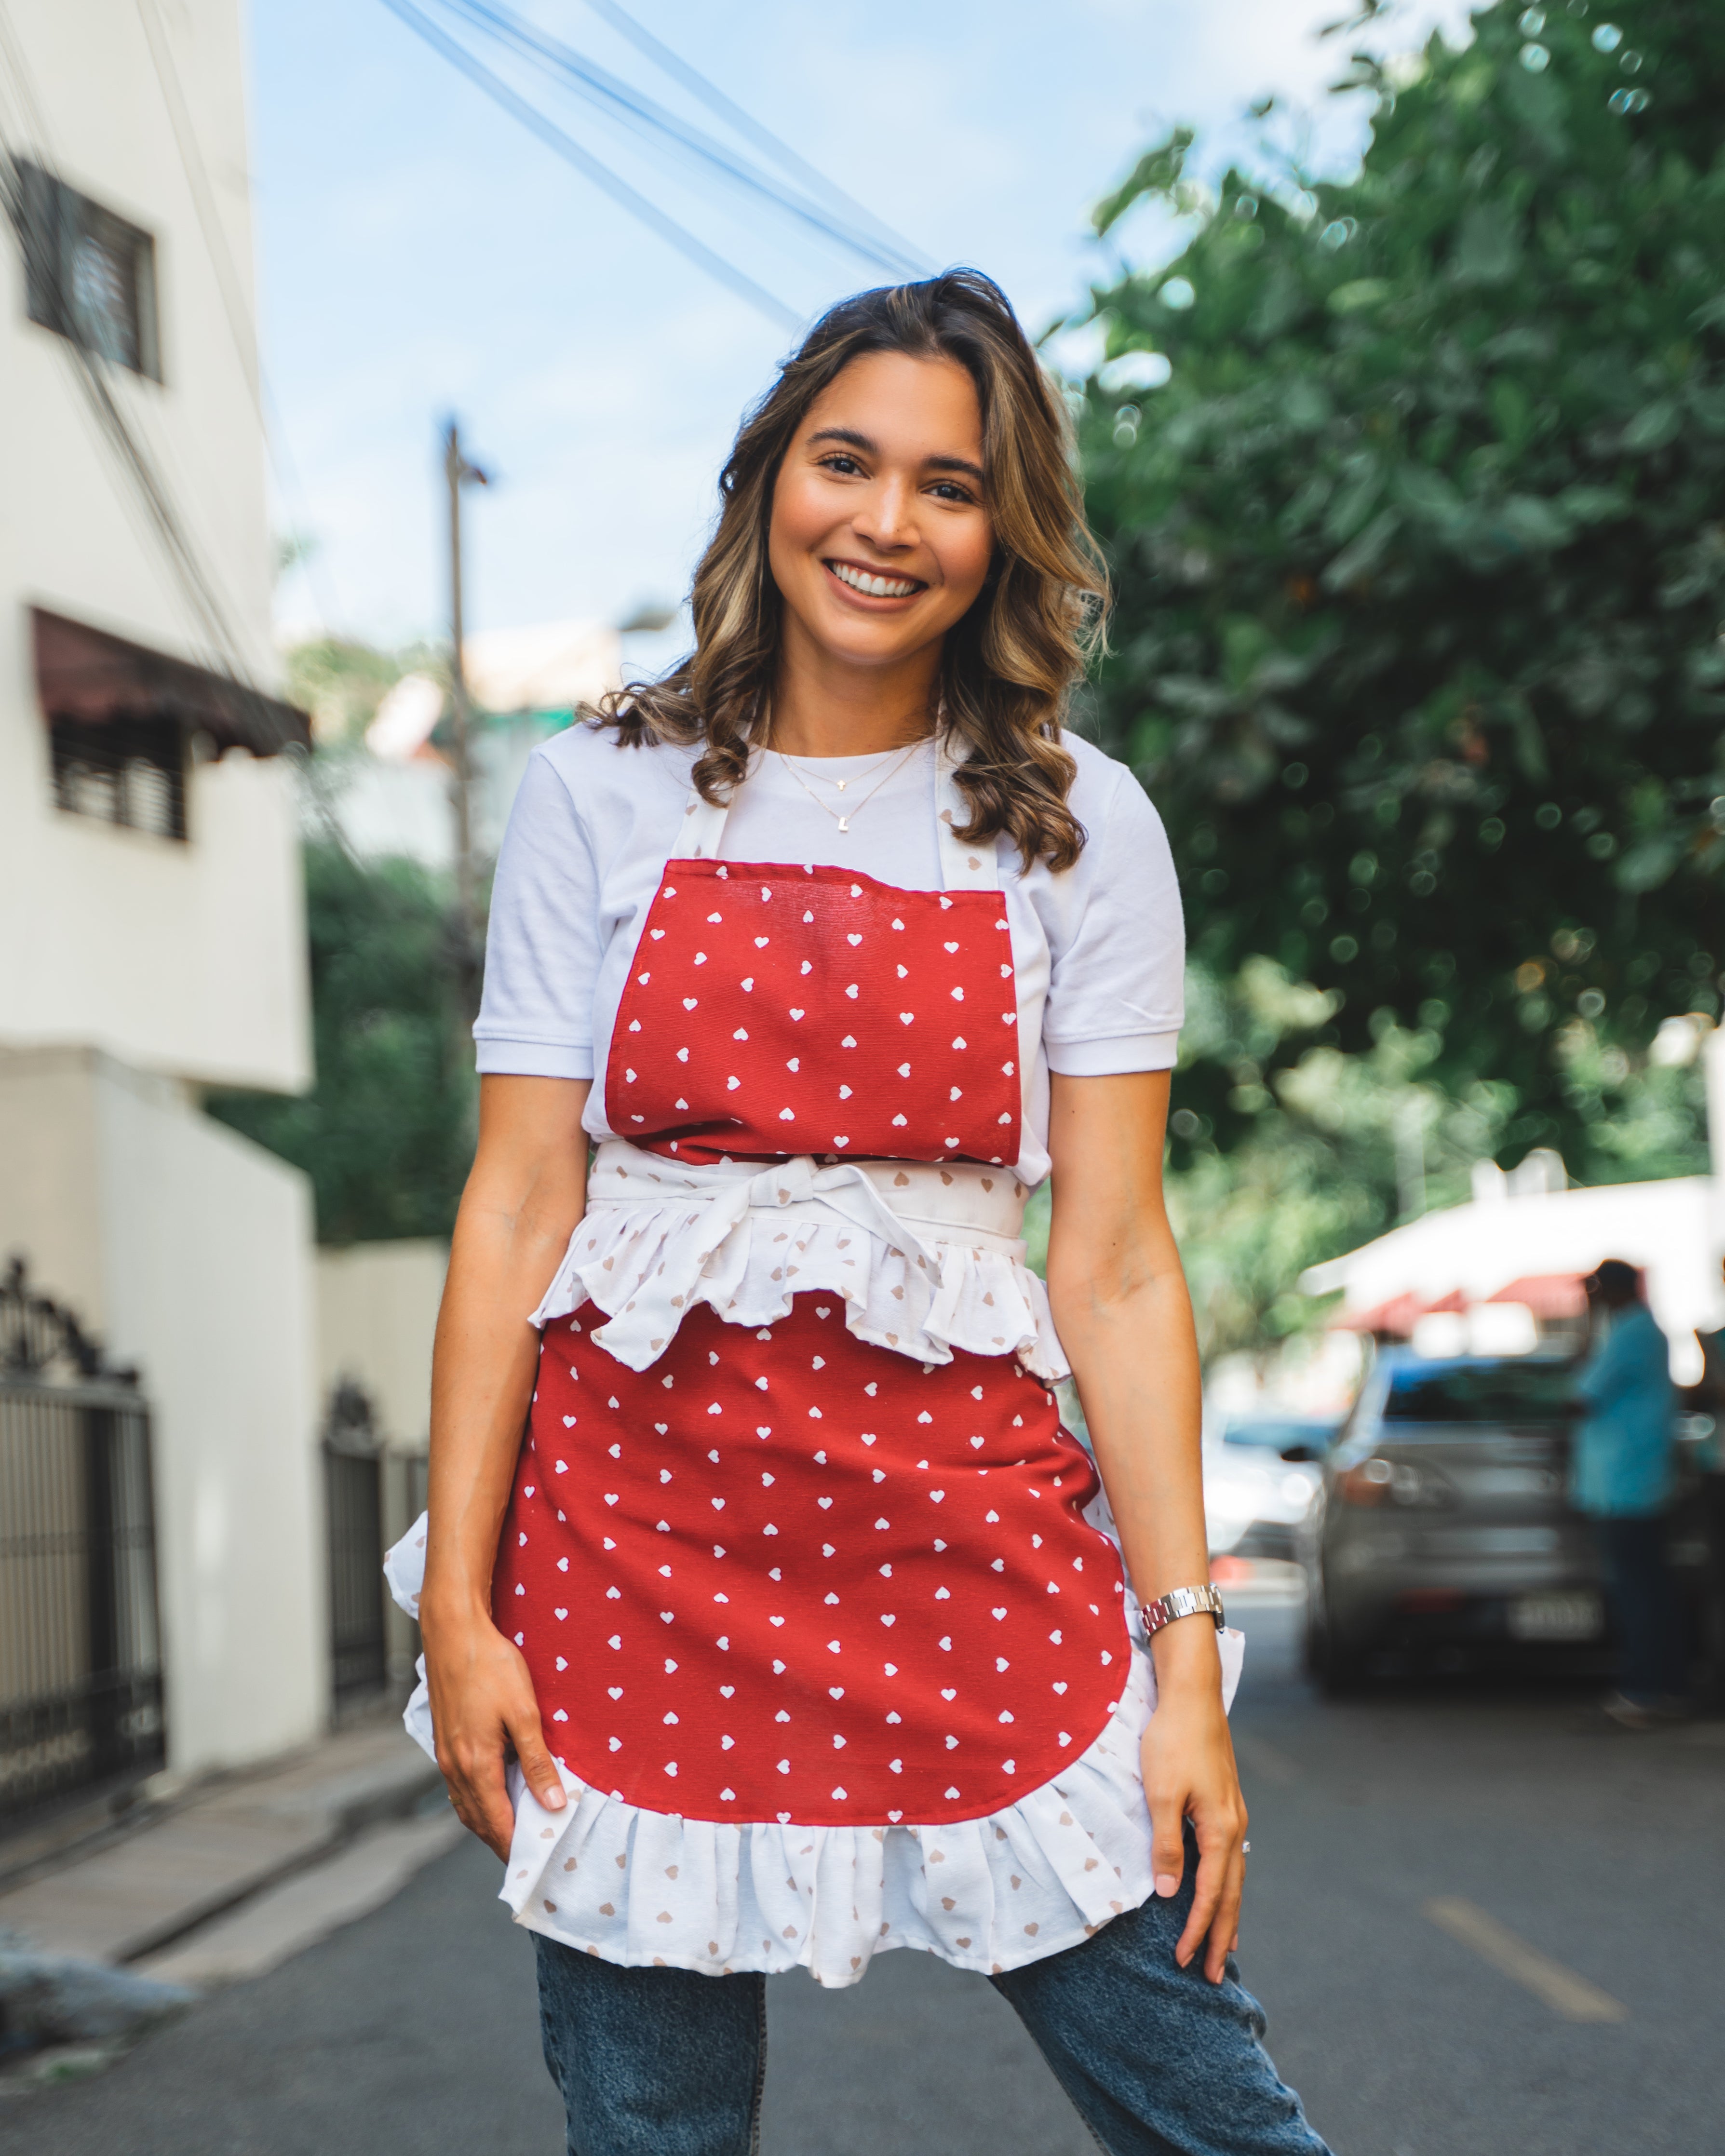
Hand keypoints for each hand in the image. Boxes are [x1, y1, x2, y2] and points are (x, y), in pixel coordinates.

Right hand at [422, 1604, 565, 1858]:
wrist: (454, 1633)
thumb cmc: (491, 1667)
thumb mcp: (524, 1713)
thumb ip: (537, 1762)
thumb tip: (553, 1805)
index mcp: (476, 1764)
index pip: (497, 1822)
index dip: (514, 1846)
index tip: (533, 1864)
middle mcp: (454, 1766)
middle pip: (478, 1820)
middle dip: (501, 1841)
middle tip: (526, 1856)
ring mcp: (444, 1754)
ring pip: (465, 1804)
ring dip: (487, 1822)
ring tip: (512, 1830)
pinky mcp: (443, 1739)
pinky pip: (457, 1785)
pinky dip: (475, 1800)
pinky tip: (491, 1793)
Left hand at [1140, 1637, 1247, 1983]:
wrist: (1191, 1696)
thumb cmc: (1172, 1742)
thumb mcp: (1160, 1793)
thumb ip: (1165, 1844)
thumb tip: (1167, 1893)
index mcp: (1220, 1830)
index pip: (1211, 1895)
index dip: (1195, 1930)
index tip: (1181, 1961)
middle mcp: (1234, 1827)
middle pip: (1231, 1895)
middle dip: (1219, 1936)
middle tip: (1210, 1977)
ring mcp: (1234, 1815)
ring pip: (1236, 1877)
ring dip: (1227, 1914)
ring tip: (1223, 1947)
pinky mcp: (1226, 1804)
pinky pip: (1231, 1858)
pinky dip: (1228, 1885)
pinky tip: (1221, 1890)